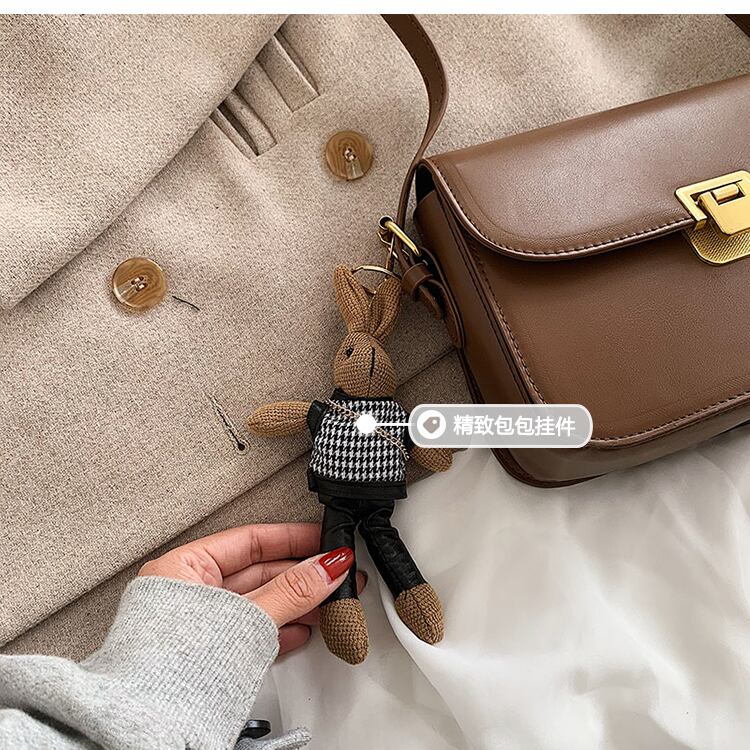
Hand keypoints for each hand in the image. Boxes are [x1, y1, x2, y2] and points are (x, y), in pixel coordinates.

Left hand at [138, 523, 364, 655]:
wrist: (148, 731)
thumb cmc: (169, 670)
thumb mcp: (246, 618)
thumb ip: (292, 591)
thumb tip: (326, 567)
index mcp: (183, 568)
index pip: (249, 540)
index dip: (292, 538)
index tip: (323, 539)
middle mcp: (188, 592)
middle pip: (258, 572)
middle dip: (302, 575)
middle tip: (336, 573)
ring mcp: (198, 625)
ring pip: (258, 603)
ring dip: (297, 603)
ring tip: (330, 603)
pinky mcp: (209, 654)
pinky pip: (251, 631)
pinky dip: (281, 628)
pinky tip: (303, 629)